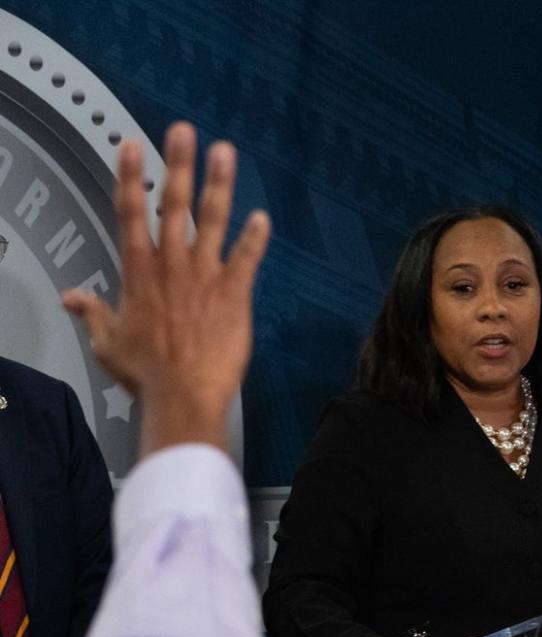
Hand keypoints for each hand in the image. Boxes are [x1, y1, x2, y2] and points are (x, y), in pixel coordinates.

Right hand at [62, 122, 269, 455]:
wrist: (184, 395)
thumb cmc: (145, 373)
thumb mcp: (108, 341)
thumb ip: (93, 312)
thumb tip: (71, 296)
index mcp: (139, 272)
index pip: (130, 214)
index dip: (130, 177)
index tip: (130, 145)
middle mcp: (172, 265)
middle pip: (173, 204)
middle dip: (178, 164)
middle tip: (182, 129)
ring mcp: (206, 276)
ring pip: (213, 220)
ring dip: (220, 184)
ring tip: (225, 151)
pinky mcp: (236, 294)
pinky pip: (247, 259)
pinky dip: (255, 238)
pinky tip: (263, 217)